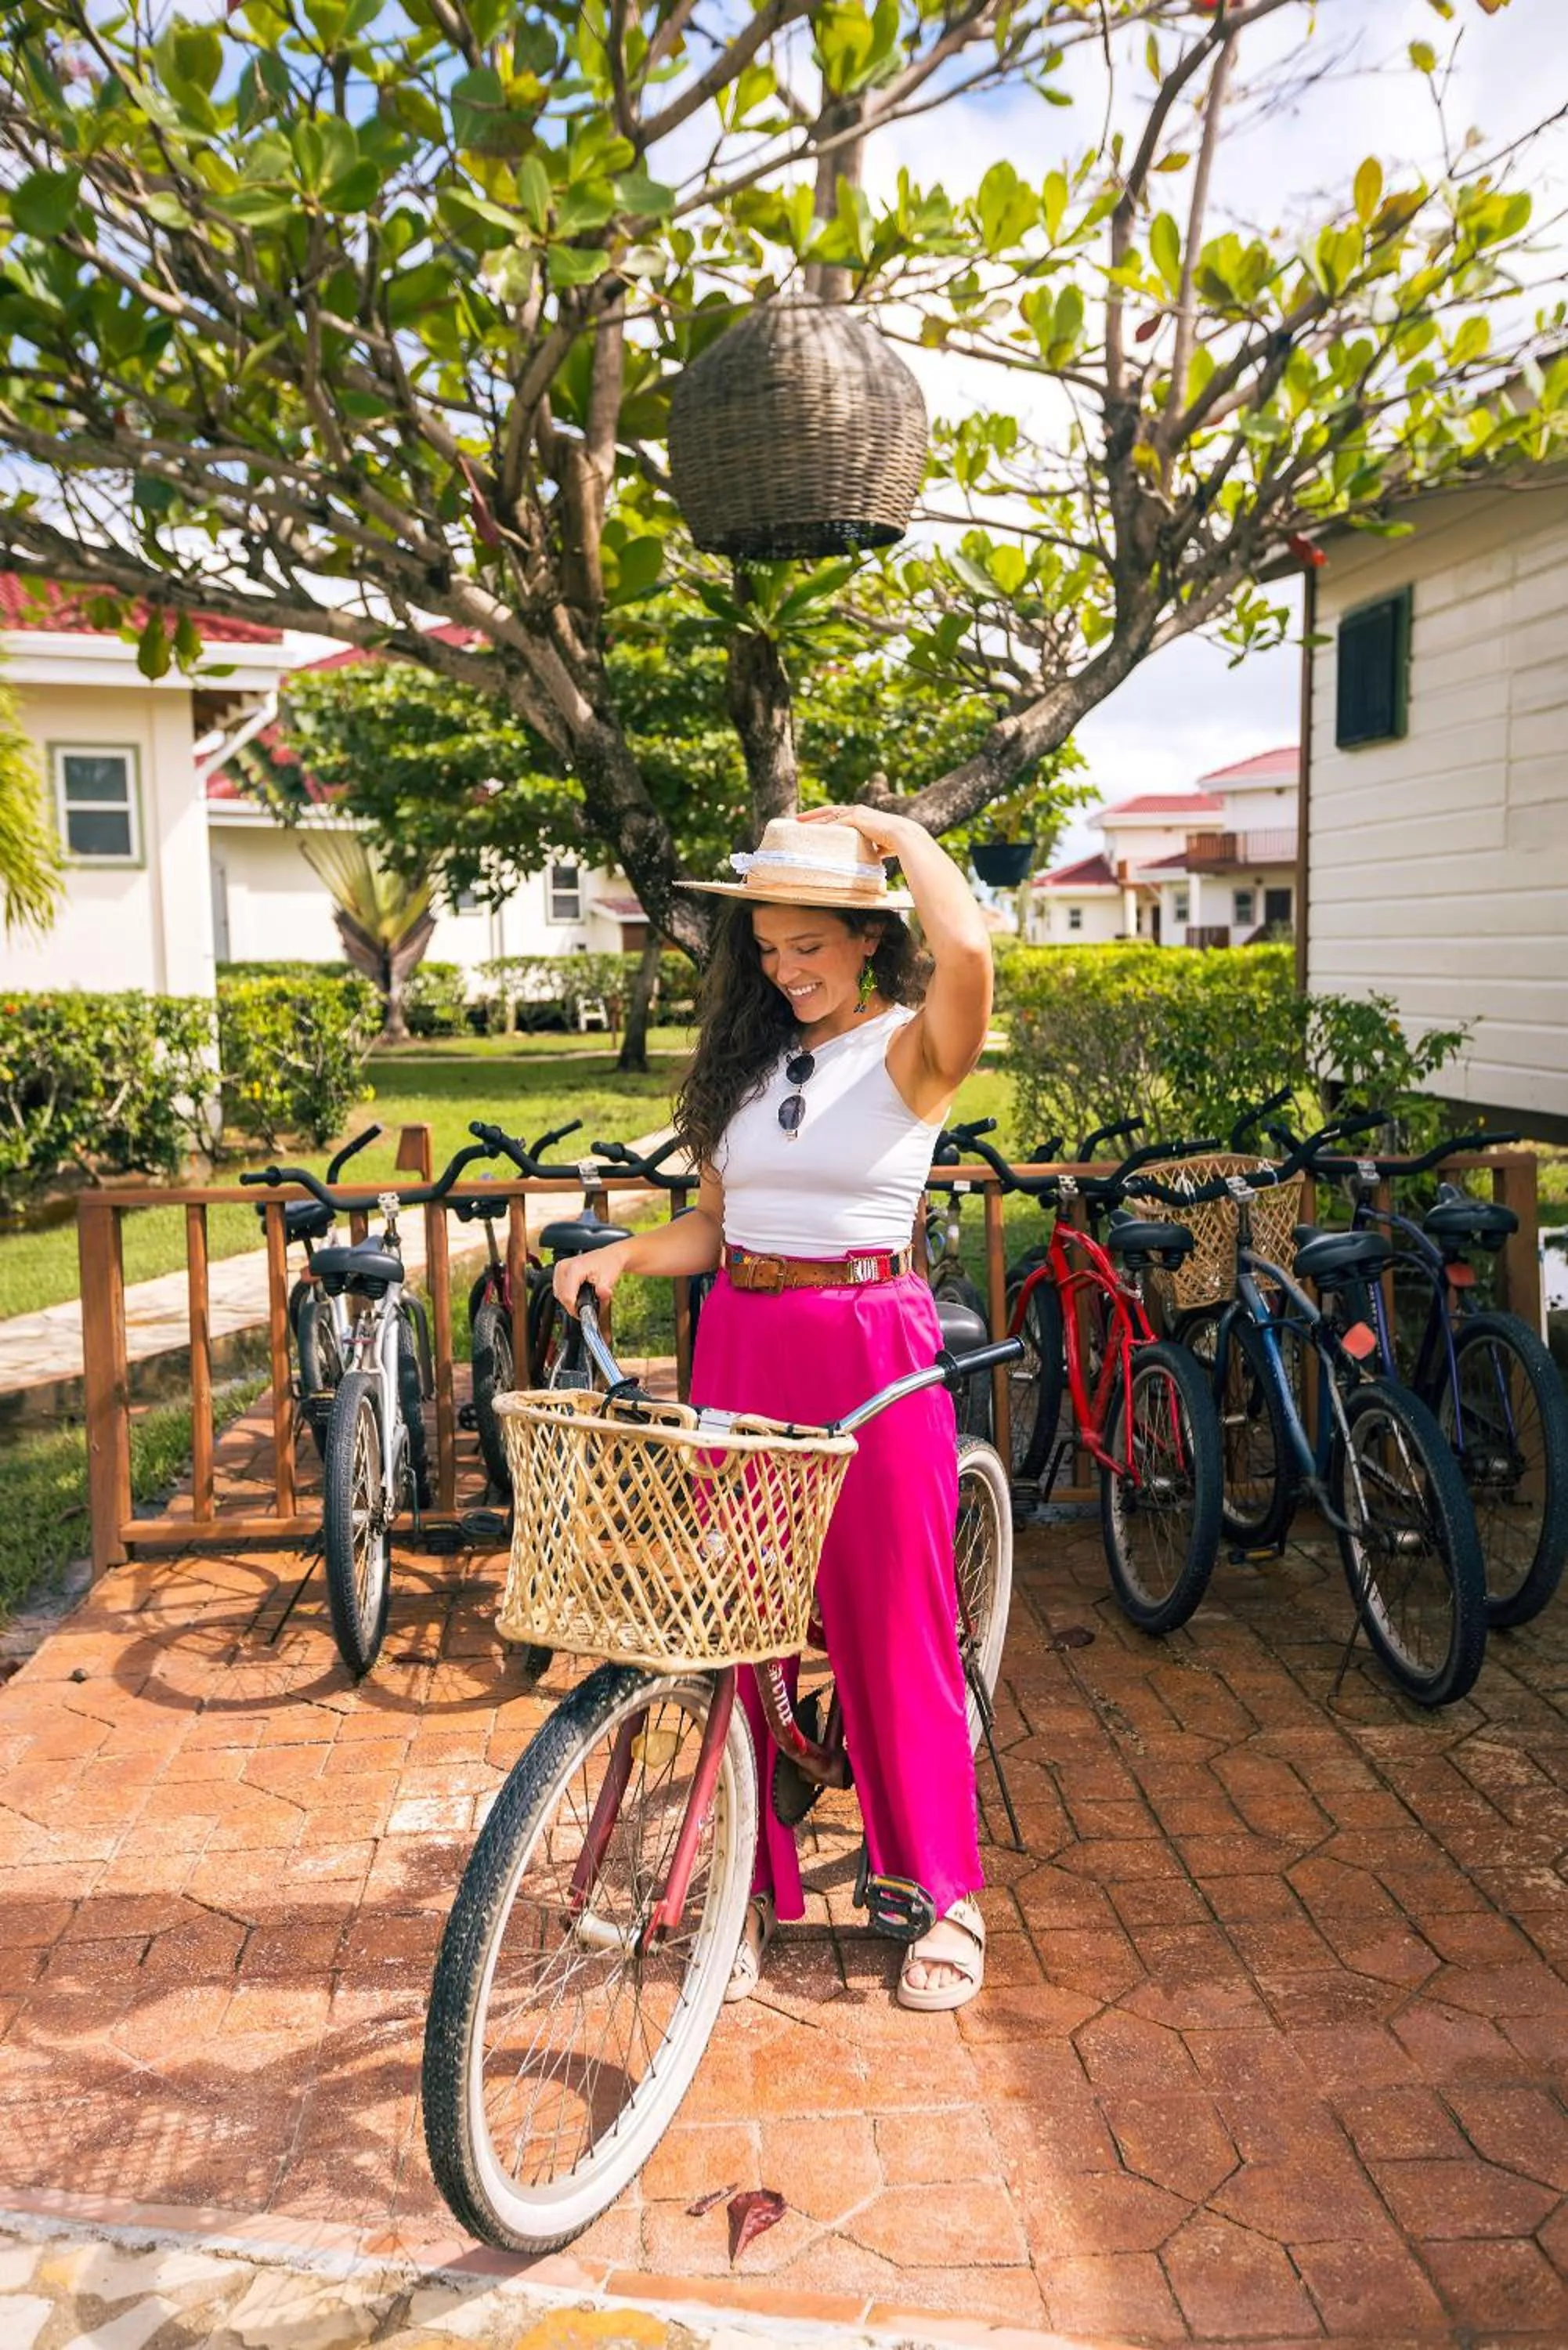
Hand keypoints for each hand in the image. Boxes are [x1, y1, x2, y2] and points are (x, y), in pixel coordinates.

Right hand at [554, 1245, 626, 1314]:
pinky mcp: (559, 1270)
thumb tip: (602, 1294)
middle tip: (587, 1307)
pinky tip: (577, 1294)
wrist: (609, 1256)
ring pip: (558, 1294)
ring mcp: (560, 1268)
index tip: (584, 1314)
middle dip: (573, 1305)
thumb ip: (604, 1290)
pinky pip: (558, 1289)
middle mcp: (564, 1266)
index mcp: (575, 1268)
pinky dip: (566, 1295)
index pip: (567, 1296)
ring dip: (569, 1301)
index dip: (575, 1309)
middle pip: (561, 1296)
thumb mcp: (609, 1279)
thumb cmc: (609, 1265)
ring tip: (584, 1299)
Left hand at [799, 803, 921, 861]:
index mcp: (863, 816)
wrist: (904, 836)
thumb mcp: (882, 845)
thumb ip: (876, 848)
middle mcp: (858, 811)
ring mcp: (856, 813)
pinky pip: (834, 823)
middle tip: (797, 819)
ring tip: (798, 824)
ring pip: (829, 815)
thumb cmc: (897, 843)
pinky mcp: (855, 818)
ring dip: (813, 820)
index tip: (813, 822)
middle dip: (813, 815)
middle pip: (830, 811)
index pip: (840, 815)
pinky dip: (821, 827)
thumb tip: (876, 857)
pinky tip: (810, 831)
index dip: (826, 818)